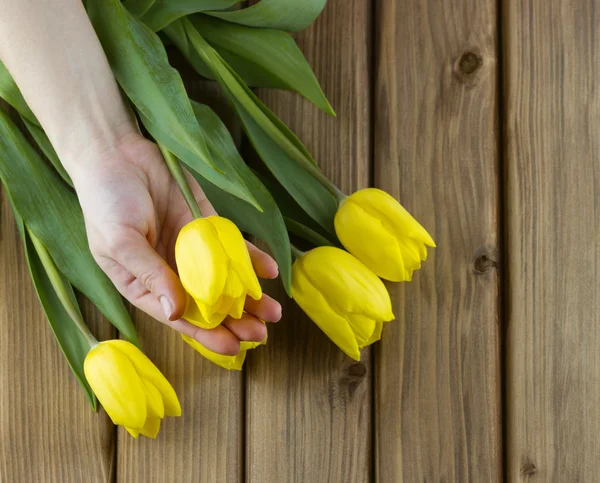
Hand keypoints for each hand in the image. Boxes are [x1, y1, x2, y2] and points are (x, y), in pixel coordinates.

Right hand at [70, 132, 280, 355]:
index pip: (179, 317)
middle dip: (235, 321)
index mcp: (144, 284)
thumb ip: (149, 275)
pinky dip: (251, 258)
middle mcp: (171, 272)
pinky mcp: (207, 226)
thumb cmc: (106, 202)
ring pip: (224, 280)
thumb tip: (175, 311)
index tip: (233, 348)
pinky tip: (269, 272)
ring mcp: (192, 250)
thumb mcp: (120, 242)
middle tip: (261, 335)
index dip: (206, 334)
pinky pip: (232, 246)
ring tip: (274, 312)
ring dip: (249, 297)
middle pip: (207, 304)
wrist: (118, 154)